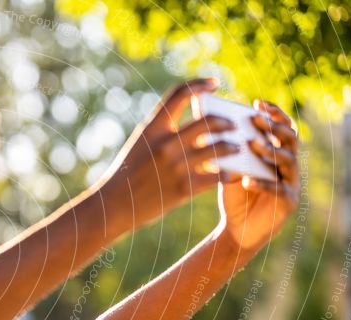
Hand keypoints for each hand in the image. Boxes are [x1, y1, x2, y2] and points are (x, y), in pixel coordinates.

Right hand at [101, 77, 239, 230]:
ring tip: (236, 148)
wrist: (114, 205)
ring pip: (218, 148)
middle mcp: (166, 143)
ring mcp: (176, 165)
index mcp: (152, 128)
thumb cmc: (127, 174)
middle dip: (226, 121)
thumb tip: (195, 127)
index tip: (214, 83)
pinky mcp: (183, 188)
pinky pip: (215, 176)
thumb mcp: (140, 145)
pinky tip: (228, 173)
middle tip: (233, 124)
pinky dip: (225, 174)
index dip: (200, 84)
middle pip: (208, 121)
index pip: (179, 94)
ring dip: (231, 147)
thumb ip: (163, 132)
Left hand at [217, 100, 299, 250]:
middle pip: (290, 139)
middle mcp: (289, 164)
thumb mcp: (229, 170)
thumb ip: (228, 151)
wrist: (236, 229)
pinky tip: (248, 181)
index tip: (257, 103)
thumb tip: (213, 126)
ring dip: (269, 151)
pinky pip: (279, 189)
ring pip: (288, 161)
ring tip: (252, 146)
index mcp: (277, 153)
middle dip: (274, 128)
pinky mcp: (289, 202)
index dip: (273, 113)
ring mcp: (291, 182)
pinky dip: (263, 183)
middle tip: (257, 121)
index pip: (282, 126)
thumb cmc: (234, 196)